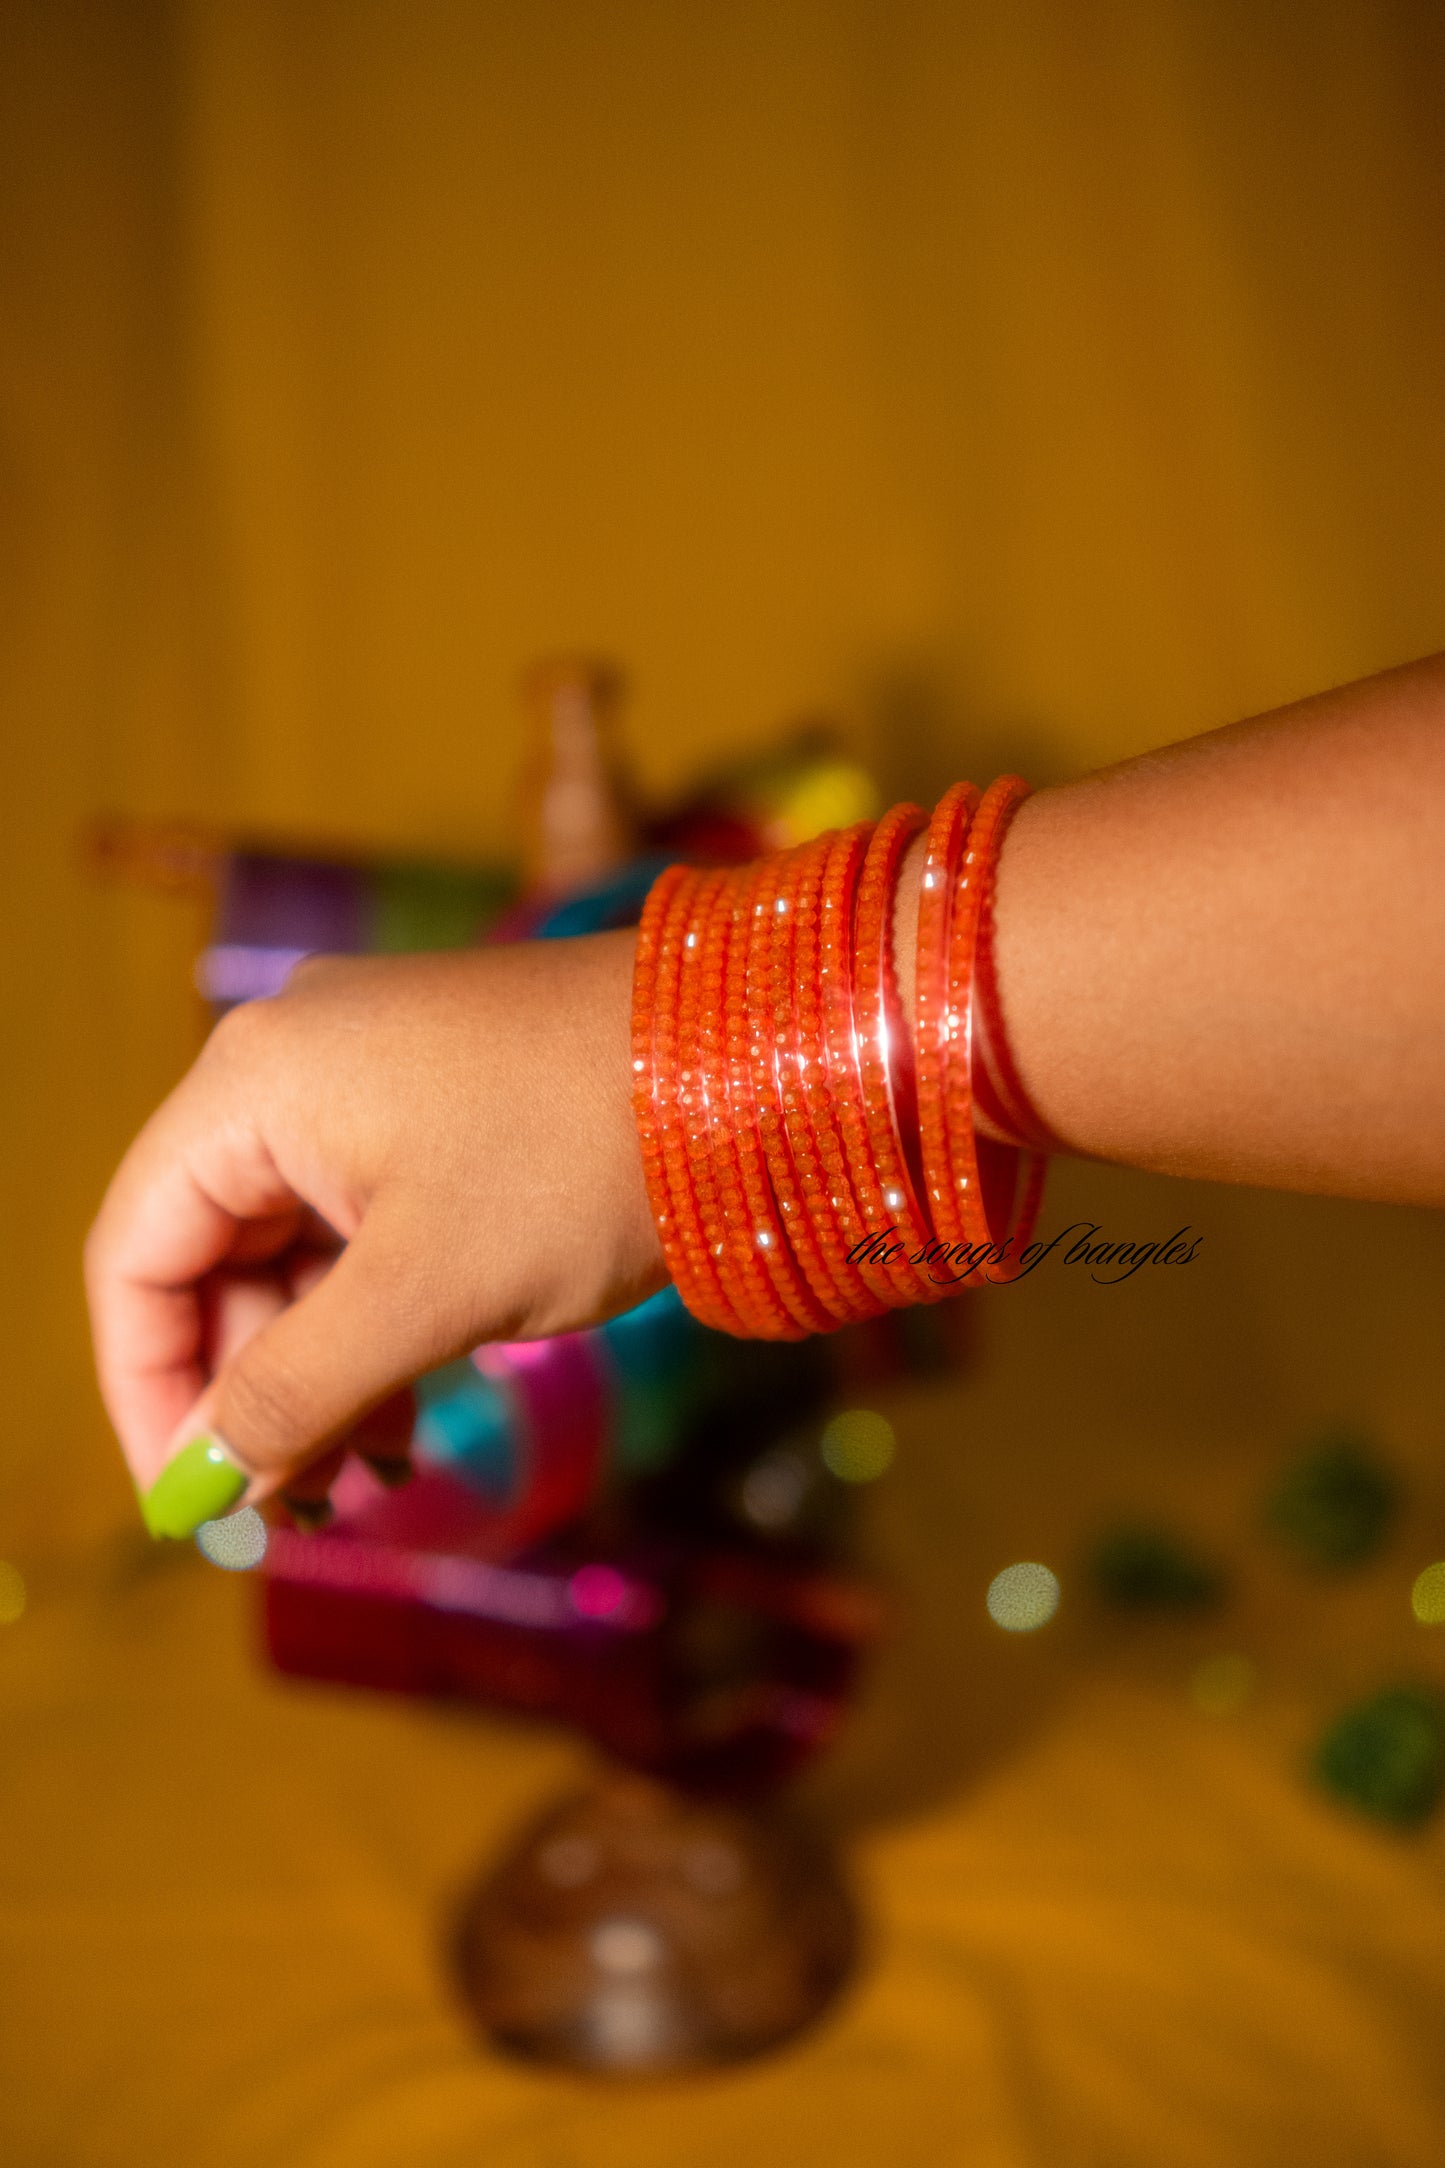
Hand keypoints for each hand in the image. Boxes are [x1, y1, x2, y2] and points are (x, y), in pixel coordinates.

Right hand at [84, 931, 665, 1531]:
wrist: (758, 1060)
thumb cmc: (581, 1158)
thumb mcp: (425, 1293)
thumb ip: (295, 1390)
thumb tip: (205, 1481)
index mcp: (254, 1086)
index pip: (133, 1253)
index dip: (147, 1391)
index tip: (189, 1503)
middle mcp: (294, 1069)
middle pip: (213, 1259)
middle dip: (254, 1395)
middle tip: (304, 1512)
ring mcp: (373, 1083)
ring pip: (298, 1257)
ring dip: (323, 1375)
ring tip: (376, 1477)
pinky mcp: (444, 1110)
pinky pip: (368, 1234)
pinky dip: (380, 1327)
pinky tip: (416, 1416)